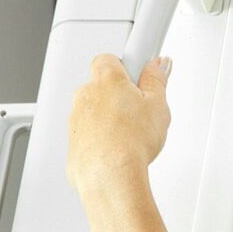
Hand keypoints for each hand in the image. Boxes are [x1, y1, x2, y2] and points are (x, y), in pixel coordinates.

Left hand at [67, 55, 170, 193]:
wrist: (109, 173)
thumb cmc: (130, 141)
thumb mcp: (158, 106)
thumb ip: (157, 81)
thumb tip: (157, 65)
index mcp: (106, 78)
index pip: (114, 58)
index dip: (130, 67)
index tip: (143, 73)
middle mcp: (86, 92)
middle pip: (104, 84)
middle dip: (122, 95)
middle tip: (142, 111)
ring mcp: (77, 115)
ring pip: (97, 109)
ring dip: (112, 117)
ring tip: (134, 135)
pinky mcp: (74, 137)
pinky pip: (91, 130)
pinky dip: (103, 137)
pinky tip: (121, 148)